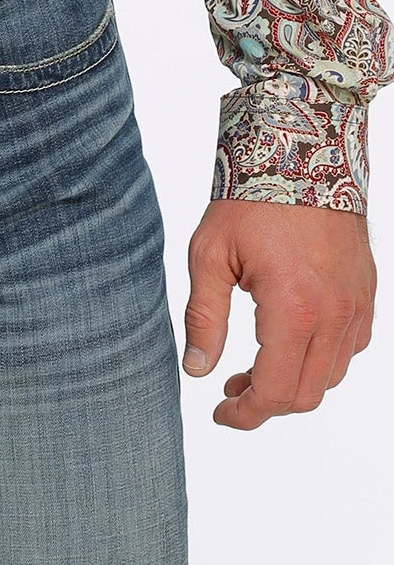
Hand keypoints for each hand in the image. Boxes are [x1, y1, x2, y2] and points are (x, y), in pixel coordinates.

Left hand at [182, 198, 376, 428]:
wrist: (303, 151)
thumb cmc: (252, 197)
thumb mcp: (210, 255)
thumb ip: (204, 318)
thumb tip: (197, 370)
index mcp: (294, 309)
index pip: (275, 391)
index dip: (246, 414)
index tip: (221, 413)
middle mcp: (334, 314)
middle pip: (306, 394)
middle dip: (266, 404)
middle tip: (231, 390)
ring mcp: (356, 304)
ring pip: (332, 375)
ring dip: (295, 383)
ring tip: (255, 367)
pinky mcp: (366, 292)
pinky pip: (351, 346)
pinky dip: (322, 359)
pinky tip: (290, 341)